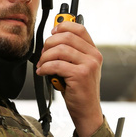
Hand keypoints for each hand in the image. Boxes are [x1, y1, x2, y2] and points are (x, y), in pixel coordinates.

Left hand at [35, 21, 103, 136]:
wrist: (87, 110)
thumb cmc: (79, 90)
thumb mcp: (78, 67)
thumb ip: (70, 53)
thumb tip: (53, 38)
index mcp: (93, 51)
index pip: (79, 28)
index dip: (63, 26)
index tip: (52, 32)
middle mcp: (93, 56)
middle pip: (66, 37)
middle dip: (49, 43)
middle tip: (43, 53)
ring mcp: (88, 65)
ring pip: (60, 50)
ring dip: (45, 57)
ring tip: (42, 65)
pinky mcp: (80, 75)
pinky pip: (56, 65)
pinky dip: (45, 68)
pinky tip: (43, 72)